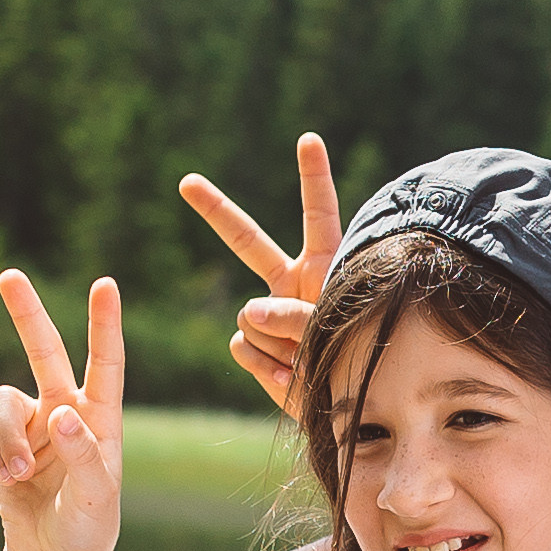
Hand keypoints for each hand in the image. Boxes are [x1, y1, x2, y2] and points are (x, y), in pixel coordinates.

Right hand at [0, 269, 130, 550]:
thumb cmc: (89, 527)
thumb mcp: (97, 497)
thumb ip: (84, 455)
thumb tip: (61, 414)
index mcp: (102, 417)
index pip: (105, 363)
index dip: (104, 324)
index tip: (105, 285)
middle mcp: (67, 410)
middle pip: (44, 351)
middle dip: (26, 314)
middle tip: (10, 276)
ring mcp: (33, 425)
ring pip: (3, 401)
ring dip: (5, 436)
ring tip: (16, 474)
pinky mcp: (3, 443)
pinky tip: (9, 479)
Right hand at [180, 133, 340, 417]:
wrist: (350, 411)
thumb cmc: (363, 362)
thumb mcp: (340, 331)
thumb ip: (295, 315)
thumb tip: (246, 313)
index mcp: (325, 267)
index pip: (319, 213)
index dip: (313, 175)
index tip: (308, 139)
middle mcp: (292, 284)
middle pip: (247, 241)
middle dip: (215, 210)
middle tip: (187, 182)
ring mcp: (270, 316)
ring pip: (251, 313)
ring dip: (279, 341)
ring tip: (308, 361)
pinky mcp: (253, 348)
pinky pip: (244, 347)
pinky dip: (267, 368)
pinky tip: (290, 376)